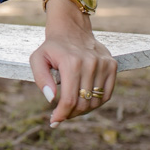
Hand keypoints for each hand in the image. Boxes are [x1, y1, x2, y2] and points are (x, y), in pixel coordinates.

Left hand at [29, 2, 117, 126]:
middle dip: (70, 114)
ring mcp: (104, 64)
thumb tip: (51, 99)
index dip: (62, 114)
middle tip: (61, 115)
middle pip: (84, 103)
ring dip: (83, 110)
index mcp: (72, 63)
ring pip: (96, 101)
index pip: (70, 99)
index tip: (54, 121)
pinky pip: (107, 94)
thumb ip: (41, 79)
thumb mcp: (37, 59)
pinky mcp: (112, 65)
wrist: (71, 28)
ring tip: (71, 109)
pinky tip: (84, 101)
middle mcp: (91, 64)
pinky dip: (96, 102)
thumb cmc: (52, 47)